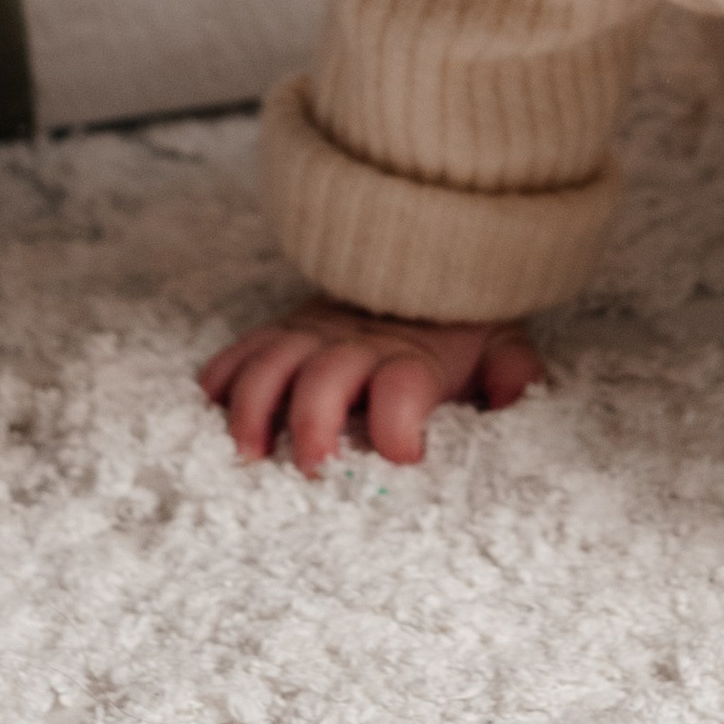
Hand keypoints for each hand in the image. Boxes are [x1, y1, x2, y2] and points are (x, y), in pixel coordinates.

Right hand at [198, 299, 544, 476]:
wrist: (419, 255)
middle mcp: (355, 342)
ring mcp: (310, 334)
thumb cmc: (456, 321)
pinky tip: (209, 418)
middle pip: (326, 376)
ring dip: (254, 408)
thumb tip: (514, 397)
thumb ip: (513, 372)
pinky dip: (220, 382)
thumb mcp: (499, 342)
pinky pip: (237, 352)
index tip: (407, 457)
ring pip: (269, 363)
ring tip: (250, 455)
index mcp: (412, 355)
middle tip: (315, 468)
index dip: (400, 422)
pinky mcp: (278, 333)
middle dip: (314, 422)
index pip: (403, 384)